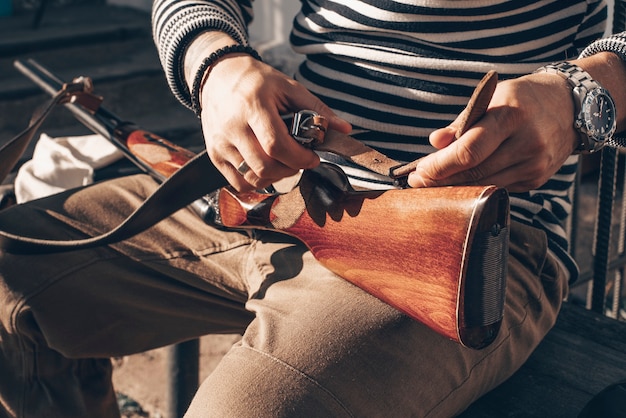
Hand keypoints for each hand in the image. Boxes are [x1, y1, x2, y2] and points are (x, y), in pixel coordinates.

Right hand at [199, 53, 350, 191]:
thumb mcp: (289, 87)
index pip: (276, 145)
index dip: (300, 158)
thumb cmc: (257, 82)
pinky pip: (238, 183)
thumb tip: (344, 129)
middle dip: (290, 169)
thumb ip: (317, 109)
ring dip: (275, 177)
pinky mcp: (214, 155)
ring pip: (252, 178)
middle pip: (264, 166)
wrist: (219, 76)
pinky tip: (266, 167)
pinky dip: (256, 181)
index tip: (312, 157)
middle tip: (299, 160)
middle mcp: (232, 126)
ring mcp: (220, 143)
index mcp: (253, 106)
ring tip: (283, 162)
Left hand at [407, 72, 579, 192]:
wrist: (571, 106)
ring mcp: (534, 165)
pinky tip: (459, 183)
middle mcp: (527, 143)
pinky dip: (475, 187)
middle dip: (441, 180)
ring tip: (431, 184)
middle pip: (474, 173)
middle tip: (416, 181)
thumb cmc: (523, 98)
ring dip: (454, 188)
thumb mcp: (492, 97)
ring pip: (484, 186)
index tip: (418, 171)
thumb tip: (434, 142)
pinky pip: (497, 188)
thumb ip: (462, 122)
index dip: (440, 166)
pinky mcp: (535, 180)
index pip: (469, 151)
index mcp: (511, 116)